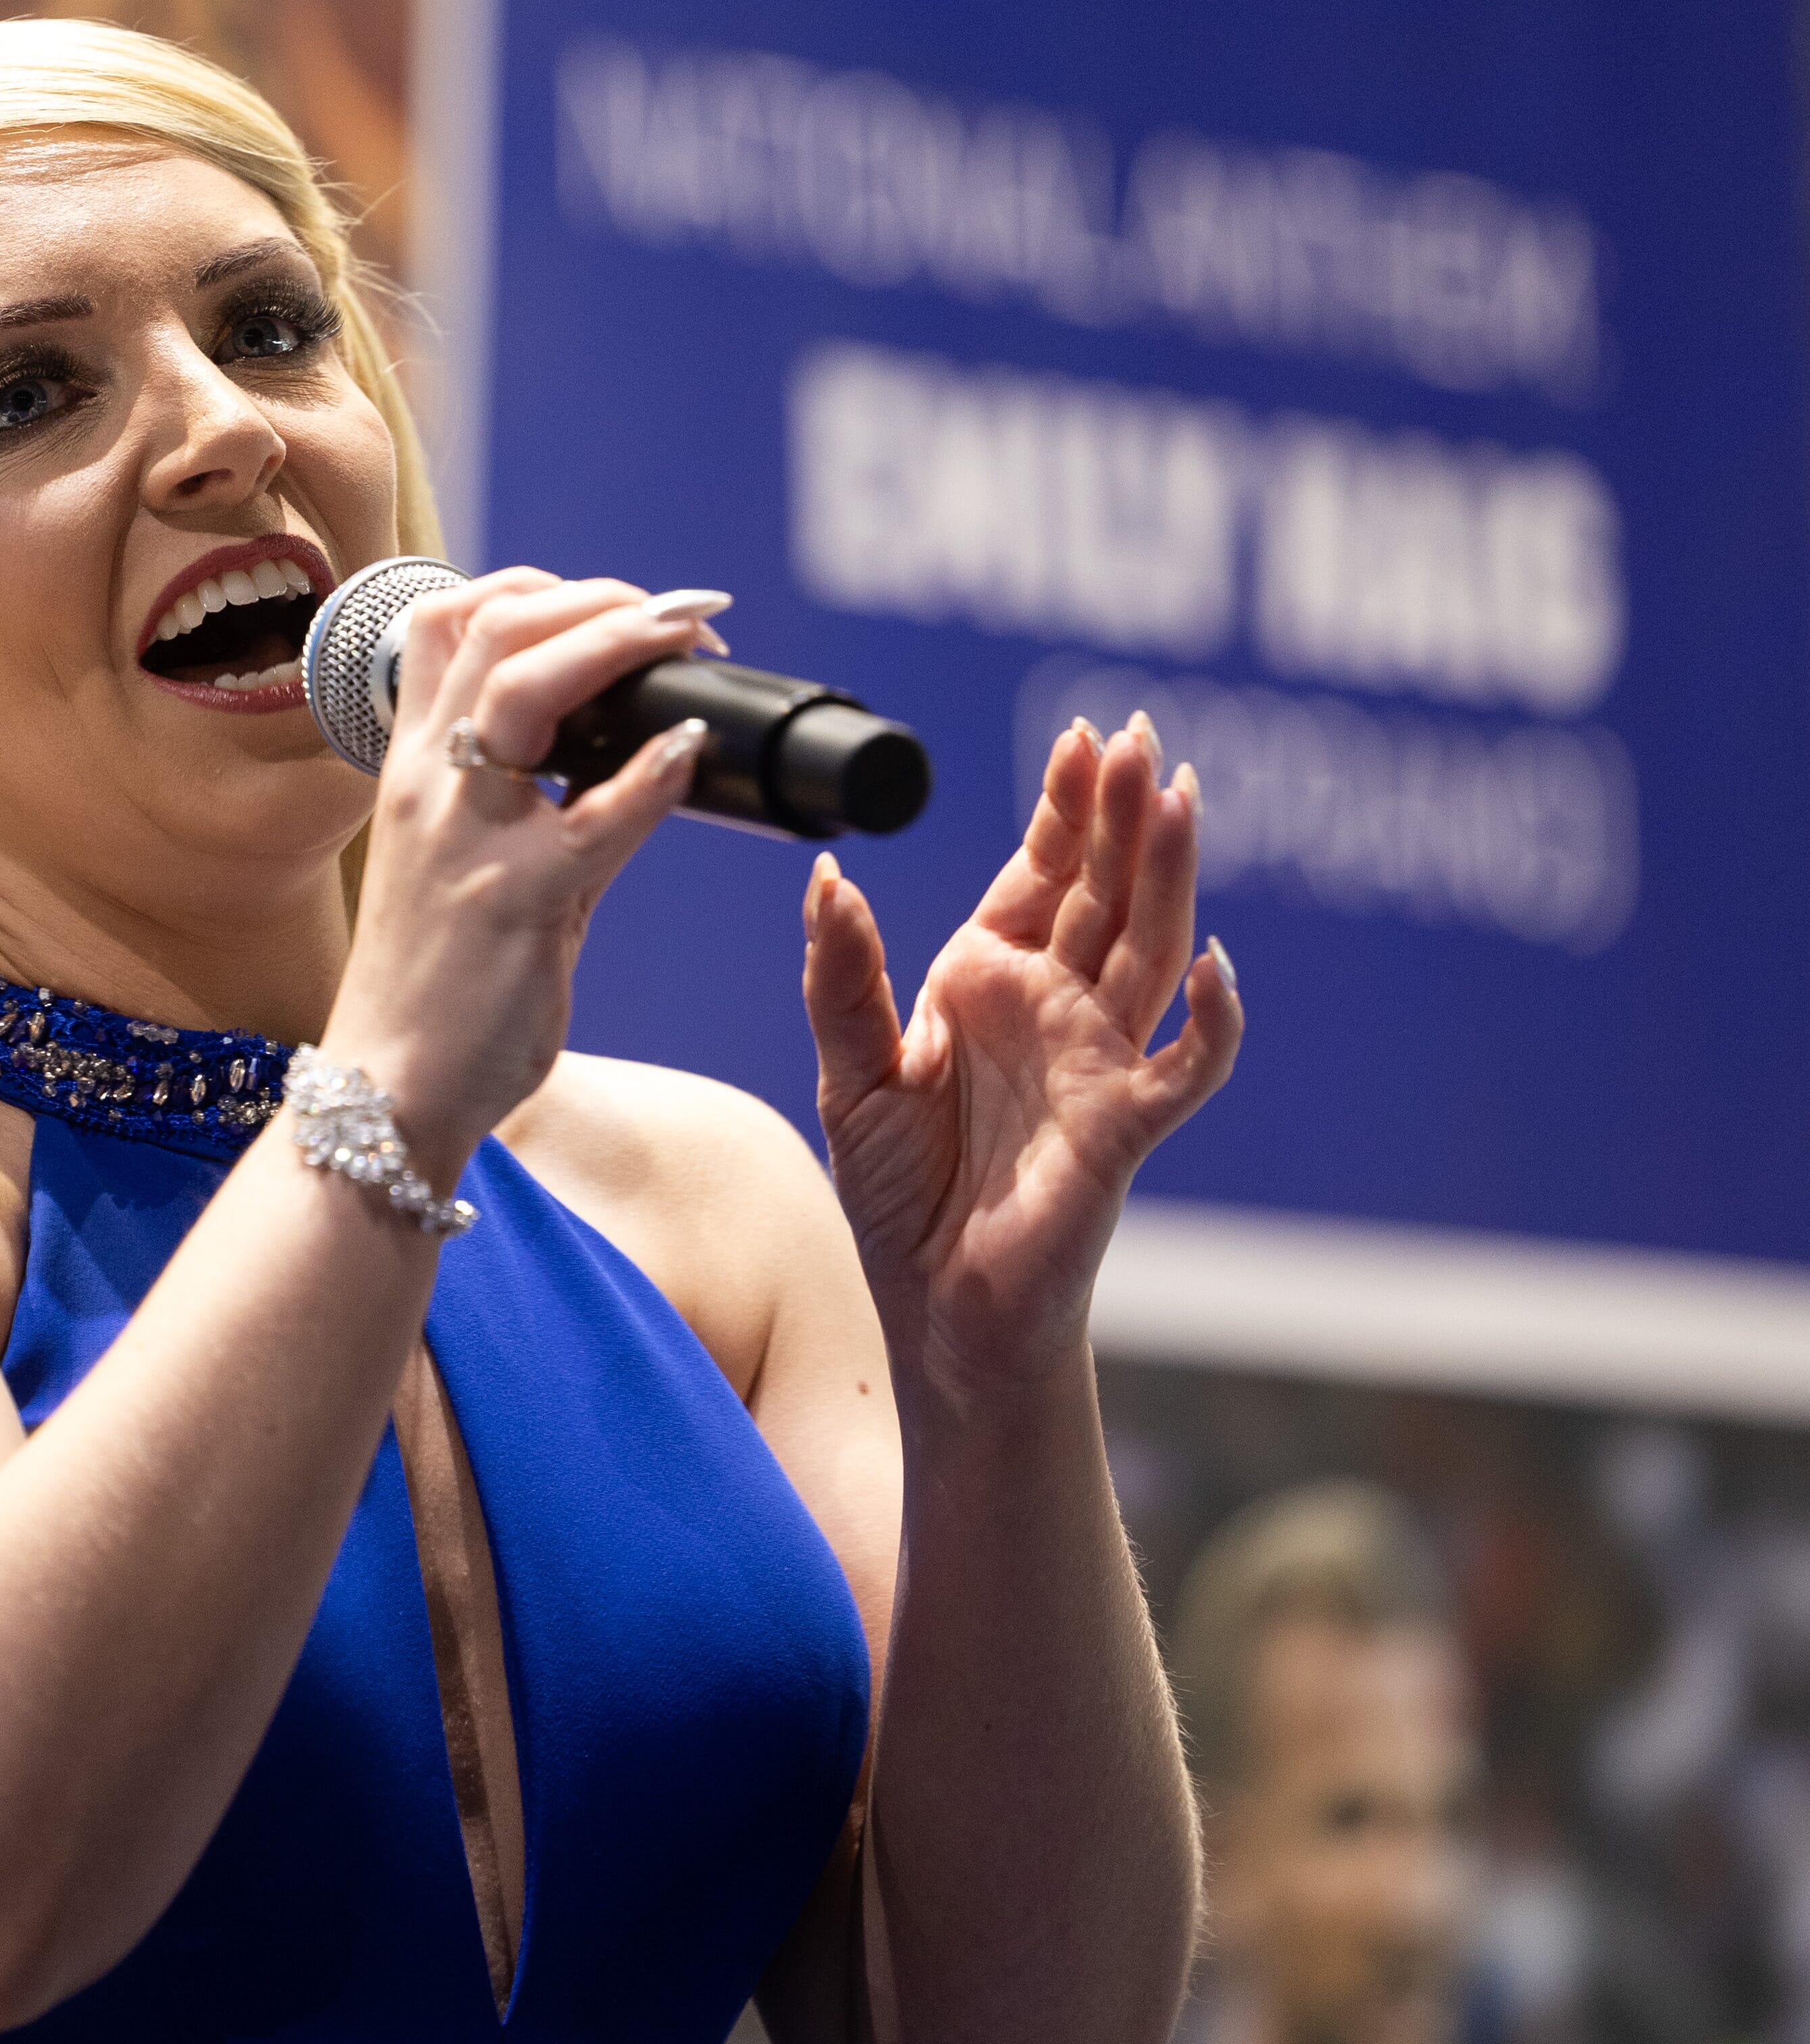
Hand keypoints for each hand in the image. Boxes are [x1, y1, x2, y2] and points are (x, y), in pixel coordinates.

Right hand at [323, 570, 725, 1183]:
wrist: (388, 1092)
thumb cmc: (432, 982)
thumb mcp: (462, 863)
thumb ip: (533, 799)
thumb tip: (633, 744)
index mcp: (412, 770)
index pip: (445, 623)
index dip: (530, 587)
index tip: (606, 600)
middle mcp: (429, 786)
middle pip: (492, 628)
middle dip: (594, 596)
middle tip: (674, 611)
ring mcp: (468, 839)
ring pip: (525, 689)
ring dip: (616, 642)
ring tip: (684, 639)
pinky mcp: (517, 903)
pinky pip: (593, 818)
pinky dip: (652, 772)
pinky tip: (691, 748)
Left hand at [804, 716, 1240, 1399]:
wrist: (934, 1307)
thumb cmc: (901, 1194)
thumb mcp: (850, 1073)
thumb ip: (842, 975)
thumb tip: (826, 876)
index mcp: (991, 982)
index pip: (1042, 874)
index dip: (1064, 808)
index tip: (1082, 737)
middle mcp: (1056, 1008)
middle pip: (1105, 891)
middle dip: (1123, 814)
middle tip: (1143, 736)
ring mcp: (1099, 1062)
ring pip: (1151, 949)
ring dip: (1169, 875)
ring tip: (1181, 797)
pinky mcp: (1124, 1128)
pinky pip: (1185, 1066)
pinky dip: (1211, 1019)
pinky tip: (1216, 964)